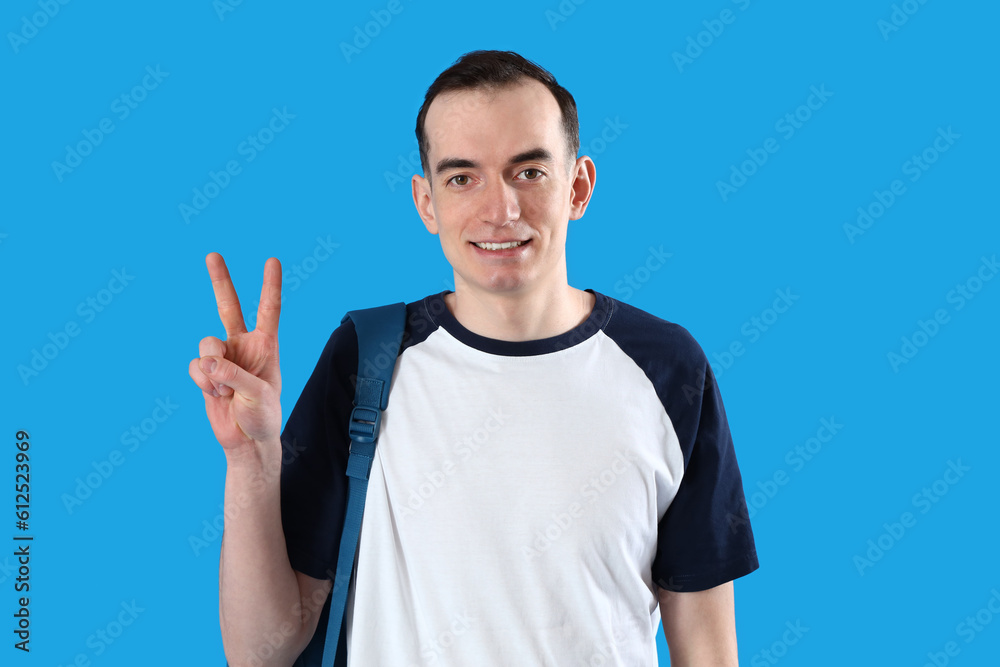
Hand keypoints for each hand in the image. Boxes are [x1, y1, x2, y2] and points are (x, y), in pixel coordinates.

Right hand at [188, 252, 282, 453]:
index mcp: (266, 345)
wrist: (247, 440)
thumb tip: (205, 360)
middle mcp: (243, 345)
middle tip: (213, 255)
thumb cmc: (263, 416)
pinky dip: (203, 381)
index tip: (272, 260)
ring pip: (206, 343)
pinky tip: (216, 394)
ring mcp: (223, 358)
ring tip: (226, 389)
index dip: (270, 285)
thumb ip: (233, 373)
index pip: (269, 310)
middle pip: (229, 306)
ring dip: (213, 367)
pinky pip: (196, 367)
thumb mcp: (257, 394)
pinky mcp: (205, 373)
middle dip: (220, 280)